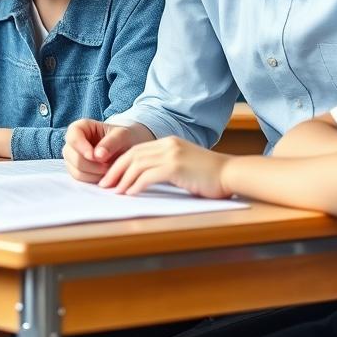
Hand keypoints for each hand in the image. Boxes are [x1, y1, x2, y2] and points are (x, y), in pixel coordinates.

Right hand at [63, 120, 147, 182]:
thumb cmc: (122, 138)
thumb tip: (97, 156)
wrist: (126, 149)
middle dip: (91, 164)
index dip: (82, 148)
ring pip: (75, 170)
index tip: (94, 156)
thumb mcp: (121, 136)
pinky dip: (93, 179)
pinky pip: (80, 178)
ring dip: (93, 173)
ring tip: (109, 170)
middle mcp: (72, 143)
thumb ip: (111, 142)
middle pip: (72, 156)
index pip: (73, 137)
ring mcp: (72, 157)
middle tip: (108, 166)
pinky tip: (105, 175)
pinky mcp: (76, 170)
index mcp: (80, 127)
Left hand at [102, 136, 230, 197]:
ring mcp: (171, 154)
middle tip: (104, 185)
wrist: (231, 174)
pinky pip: (148, 175)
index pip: (136, 151)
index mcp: (168, 142)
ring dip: (122, 179)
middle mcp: (167, 145)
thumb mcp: (184, 166)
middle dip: (115, 171)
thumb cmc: (210, 176)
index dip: (120, 163)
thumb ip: (166, 167)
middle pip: (132, 156)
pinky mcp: (176, 166)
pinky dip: (136, 185)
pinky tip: (130, 194)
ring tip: (114, 192)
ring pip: (137, 165)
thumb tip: (145, 179)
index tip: (110, 177)